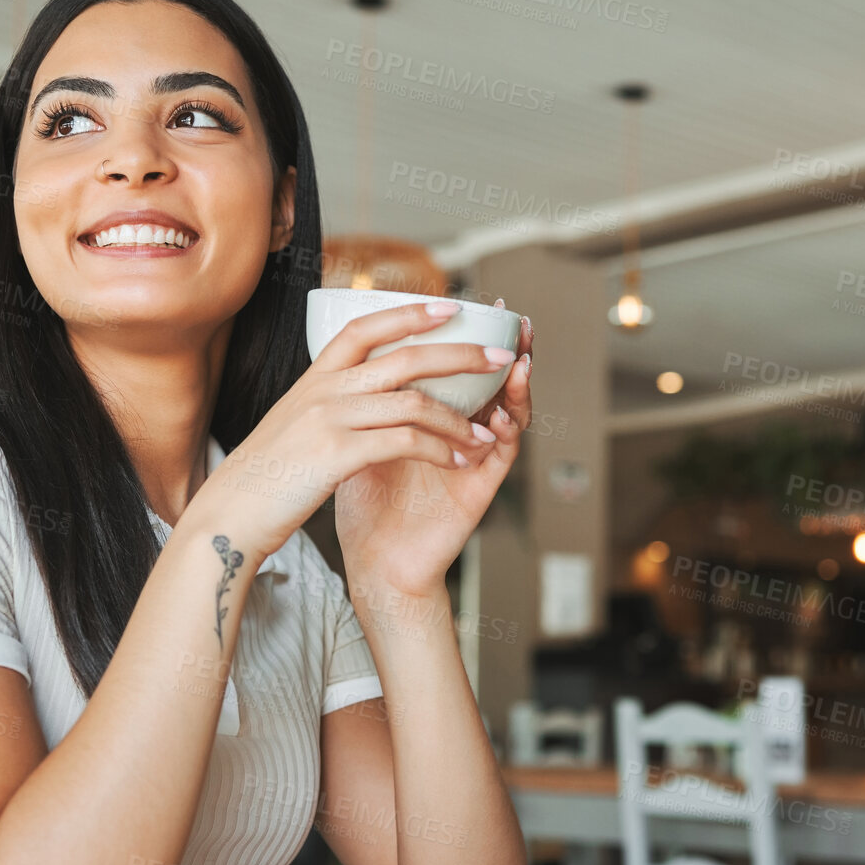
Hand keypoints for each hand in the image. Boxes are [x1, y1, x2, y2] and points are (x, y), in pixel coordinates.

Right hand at [187, 300, 514, 564]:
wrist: (230, 515)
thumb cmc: (263, 478)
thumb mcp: (290, 424)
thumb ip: (322, 403)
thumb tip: (349, 394)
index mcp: (313, 379)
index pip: (365, 327)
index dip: (409, 312)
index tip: (449, 305)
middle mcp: (323, 390)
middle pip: (405, 357)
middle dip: (460, 354)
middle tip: (497, 357)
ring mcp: (330, 419)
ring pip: (413, 402)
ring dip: (458, 419)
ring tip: (484, 433)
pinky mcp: (337, 455)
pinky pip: (405, 442)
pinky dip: (439, 450)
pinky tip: (457, 460)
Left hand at [334, 301, 531, 597]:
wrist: (373, 561)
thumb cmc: (365, 503)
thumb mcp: (362, 438)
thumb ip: (366, 400)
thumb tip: (345, 351)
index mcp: (433, 419)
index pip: (459, 370)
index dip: (469, 338)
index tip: (472, 304)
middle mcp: (459, 435)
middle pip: (493, 384)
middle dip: (506, 350)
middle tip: (512, 320)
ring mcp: (473, 461)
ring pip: (509, 415)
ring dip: (517, 387)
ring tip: (518, 360)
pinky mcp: (479, 490)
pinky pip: (502, 457)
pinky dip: (505, 433)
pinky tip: (499, 415)